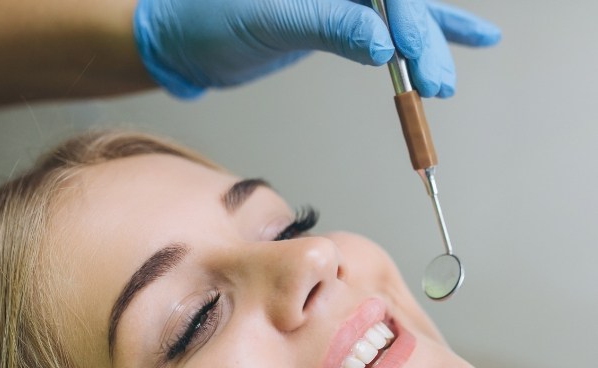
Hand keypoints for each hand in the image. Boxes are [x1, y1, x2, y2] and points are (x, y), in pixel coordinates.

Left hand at [134, 0, 500, 98]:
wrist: (182, 38)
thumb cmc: (209, 19)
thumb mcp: (268, 19)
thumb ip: (328, 22)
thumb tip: (384, 44)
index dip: (410, 18)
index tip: (417, 57)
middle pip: (400, 0)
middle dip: (424, 38)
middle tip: (437, 84)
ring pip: (400, 9)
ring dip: (430, 37)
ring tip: (456, 65)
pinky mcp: (337, 9)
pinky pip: (386, 17)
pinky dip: (418, 30)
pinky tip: (459, 33)